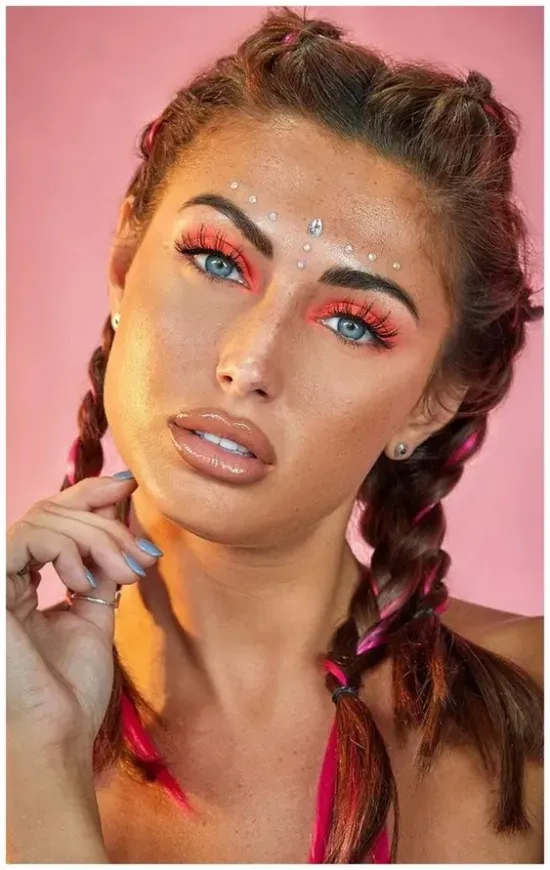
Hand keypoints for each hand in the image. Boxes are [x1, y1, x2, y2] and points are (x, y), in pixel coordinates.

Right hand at [6, 473, 160, 754]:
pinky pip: (29, 537)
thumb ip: (100, 570)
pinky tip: (85, 583)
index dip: (90, 493)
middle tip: (142, 557)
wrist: (54, 736)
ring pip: (44, 520)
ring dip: (98, 540)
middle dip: (106, 523)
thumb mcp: (94, 615)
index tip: (130, 485)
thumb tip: (119, 521)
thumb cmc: (69, 690)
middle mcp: (3, 577)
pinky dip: (68, 550)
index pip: (52, 518)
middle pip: (51, 511)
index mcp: (21, 582)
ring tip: (125, 574)